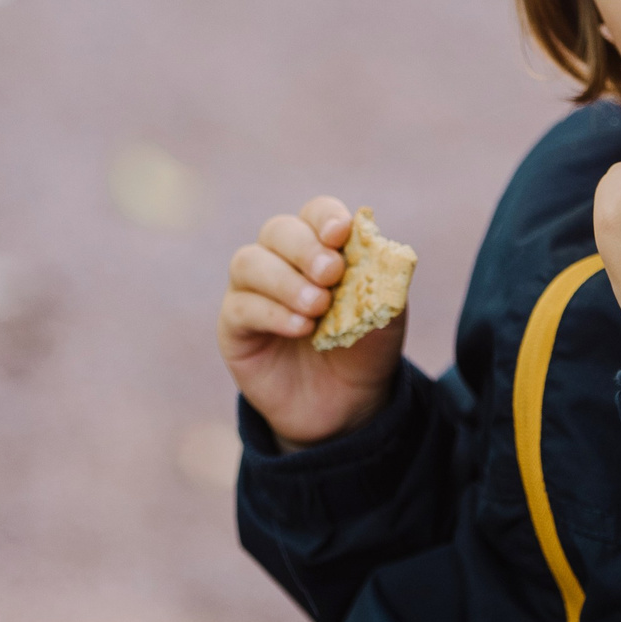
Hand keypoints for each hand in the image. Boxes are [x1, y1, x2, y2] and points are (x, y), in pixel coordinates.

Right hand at [219, 196, 404, 450]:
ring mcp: (253, 291)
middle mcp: (281, 260)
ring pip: (249, 262)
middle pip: (278, 230)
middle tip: (330, 274)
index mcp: (320, 247)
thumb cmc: (364, 350)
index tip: (341, 234)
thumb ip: (384, 282)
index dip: (325, 217)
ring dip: (285, 280)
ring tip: (317, 307)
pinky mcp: (234, 326)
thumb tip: (378, 246)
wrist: (346, 407)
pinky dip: (272, 313)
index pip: (315, 214)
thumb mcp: (386, 317)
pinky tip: (300, 329)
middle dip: (305, 247)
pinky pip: (240, 307)